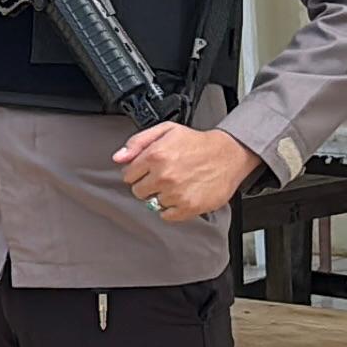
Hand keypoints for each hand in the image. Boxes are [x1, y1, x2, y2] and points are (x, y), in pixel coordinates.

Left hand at [113, 122, 258, 221]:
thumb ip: (138, 142)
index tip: (148, 170)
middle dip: (148, 184)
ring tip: (176, 184)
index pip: (128, 175)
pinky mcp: (188, 207)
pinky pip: (166, 216)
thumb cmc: (197, 143)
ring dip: (161, 196)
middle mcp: (164, 175)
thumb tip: (119, 158)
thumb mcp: (166, 131)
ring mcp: (175, 193)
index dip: (137, 172)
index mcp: (155, 155)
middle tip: (163, 177)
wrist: (228, 154)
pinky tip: (181, 195)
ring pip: (152, 203)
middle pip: (138, 191)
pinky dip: (171, 209)